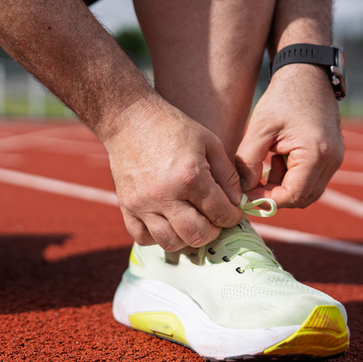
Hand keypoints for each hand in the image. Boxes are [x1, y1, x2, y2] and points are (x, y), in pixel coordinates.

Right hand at [103, 96, 243, 250]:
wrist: (130, 119)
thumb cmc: (173, 127)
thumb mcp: (210, 142)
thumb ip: (227, 175)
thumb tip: (236, 203)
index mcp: (190, 177)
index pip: (220, 213)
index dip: (233, 217)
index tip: (233, 213)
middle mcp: (165, 195)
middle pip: (197, 235)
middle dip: (213, 231)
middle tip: (214, 220)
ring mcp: (143, 204)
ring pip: (170, 242)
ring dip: (186, 238)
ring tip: (191, 223)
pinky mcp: (126, 206)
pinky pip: (142, 238)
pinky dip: (157, 237)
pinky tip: (166, 224)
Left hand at [236, 64, 343, 207]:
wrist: (307, 74)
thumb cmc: (282, 98)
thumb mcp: (259, 129)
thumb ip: (247, 162)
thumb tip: (242, 191)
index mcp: (315, 154)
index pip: (292, 196)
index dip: (267, 199)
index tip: (246, 192)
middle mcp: (331, 160)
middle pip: (302, 199)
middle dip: (275, 196)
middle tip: (252, 183)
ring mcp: (335, 159)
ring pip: (307, 192)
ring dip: (284, 186)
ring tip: (268, 162)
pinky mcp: (332, 156)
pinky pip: (312, 180)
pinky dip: (292, 177)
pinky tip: (279, 157)